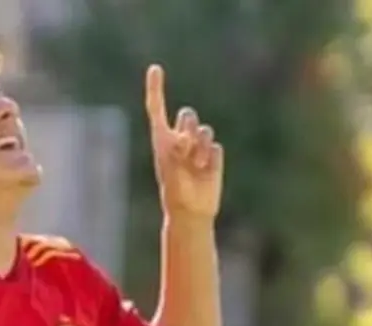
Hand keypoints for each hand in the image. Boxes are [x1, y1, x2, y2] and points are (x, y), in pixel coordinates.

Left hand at [145, 65, 224, 219]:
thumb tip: (191, 131)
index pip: (157, 108)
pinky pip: (215, 147)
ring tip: (195, 165)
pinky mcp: (213, 155)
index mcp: (163, 138)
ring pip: (204, 130)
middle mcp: (180, 138)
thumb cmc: (174, 188)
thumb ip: (177, 142)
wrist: (190, 209)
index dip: (156, 88)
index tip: (155, 68)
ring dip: (200, 147)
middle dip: (189, 125)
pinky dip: (210, 158)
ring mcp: (197, 146)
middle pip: (188, 115)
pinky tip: (205, 171)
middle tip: (185, 147)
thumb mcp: (169, 162)